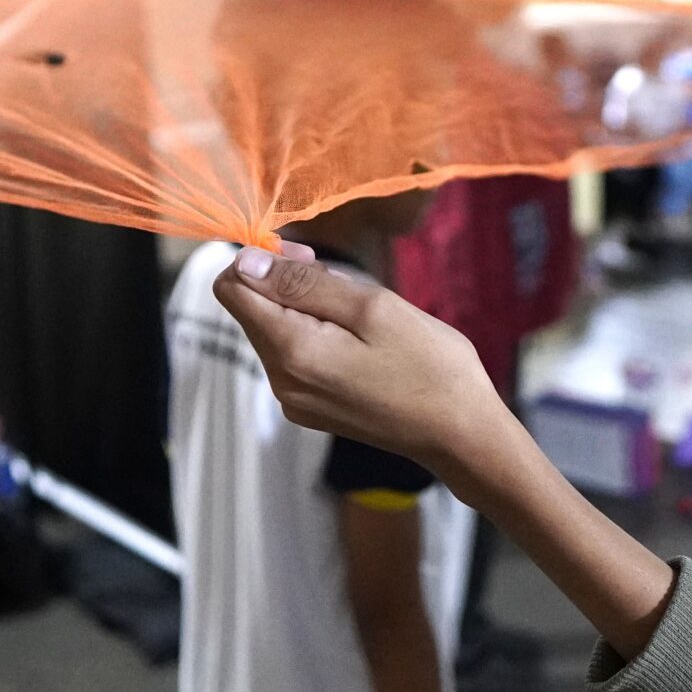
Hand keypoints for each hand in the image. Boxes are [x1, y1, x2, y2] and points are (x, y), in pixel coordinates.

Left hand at [213, 246, 507, 472]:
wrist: (460, 434)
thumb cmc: (429, 365)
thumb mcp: (371, 308)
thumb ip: (304, 284)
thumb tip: (247, 263)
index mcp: (291, 352)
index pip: (231, 289)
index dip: (259, 260)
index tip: (307, 257)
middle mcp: (281, 381)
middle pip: (252, 310)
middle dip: (285, 283)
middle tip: (342, 279)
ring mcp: (294, 400)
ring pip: (274, 331)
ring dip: (305, 309)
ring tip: (359, 314)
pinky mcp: (310, 408)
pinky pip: (294, 356)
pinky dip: (315, 335)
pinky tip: (358, 341)